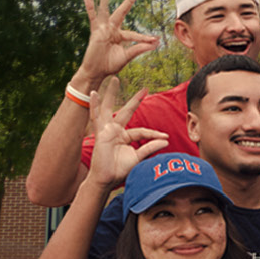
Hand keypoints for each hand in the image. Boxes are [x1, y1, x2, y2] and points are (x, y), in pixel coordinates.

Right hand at [75, 0, 159, 88]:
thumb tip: (156, 42)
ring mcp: (103, 28)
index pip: (135, 34)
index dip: (145, 39)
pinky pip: (92, 16)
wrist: (97, 71)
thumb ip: (139, 48)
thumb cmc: (110, 65)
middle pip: (123, 11)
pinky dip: (90, 6)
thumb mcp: (127, 56)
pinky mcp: (95, 31)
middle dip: (130, 0)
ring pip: (106, 9)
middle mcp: (113, 29)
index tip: (156, 40)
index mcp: (121, 36)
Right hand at [86, 76, 167, 190]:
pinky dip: (94, 105)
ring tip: (114, 80)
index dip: (154, 134)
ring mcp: (106, 130)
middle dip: (136, 100)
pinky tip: (93, 93)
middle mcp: (115, 130)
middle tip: (145, 88)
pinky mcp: (99, 132)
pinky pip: (95, 116)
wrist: (106, 179)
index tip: (165, 137)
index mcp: (125, 136)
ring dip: (111, 94)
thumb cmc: (120, 169)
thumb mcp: (138, 157)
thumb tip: (166, 141)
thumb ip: (150, 147)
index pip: (142, 131)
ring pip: (109, 108)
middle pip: (126, 111)